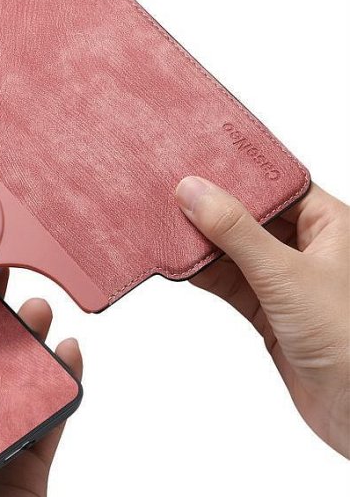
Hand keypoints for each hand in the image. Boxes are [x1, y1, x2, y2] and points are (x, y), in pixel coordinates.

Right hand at [176, 178, 348, 456]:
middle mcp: (307, 248)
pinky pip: (228, 281)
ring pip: (234, 250)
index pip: (277, 185)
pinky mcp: (267, 309)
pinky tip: (178, 262)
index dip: (239, 173)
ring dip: (202, 242)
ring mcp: (284, 279)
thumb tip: (193, 191)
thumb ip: (235, 231)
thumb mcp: (285, 273)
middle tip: (171, 191)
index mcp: (329, 225)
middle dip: (212, 208)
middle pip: (250, 216)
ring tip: (165, 224)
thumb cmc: (345, 335)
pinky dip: (203, 273)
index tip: (198, 161)